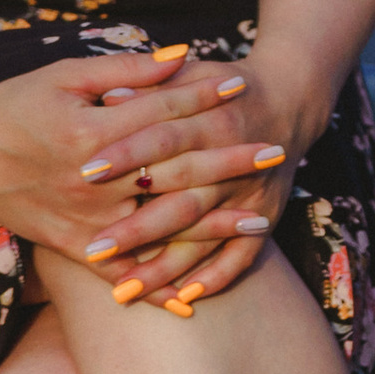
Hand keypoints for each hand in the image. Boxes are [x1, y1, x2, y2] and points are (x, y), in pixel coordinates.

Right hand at [0, 46, 296, 303]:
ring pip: (158, 227)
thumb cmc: (16, 103)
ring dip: (212, 227)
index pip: (162, 113)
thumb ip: (127, 72)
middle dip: (228, 162)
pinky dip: (158, 288)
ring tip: (259, 220)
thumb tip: (182, 58)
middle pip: (173, 171)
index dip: (205, 98)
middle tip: (276, 153)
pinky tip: (196, 298)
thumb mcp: (66, 75)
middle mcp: (91, 181)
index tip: (246, 88)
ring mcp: (84, 220)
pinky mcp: (72, 247)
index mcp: (90, 132)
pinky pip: (122, 274)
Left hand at [79, 41, 322, 310]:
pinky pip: (243, 256)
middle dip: (137, 228)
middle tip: (94, 250)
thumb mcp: (188, 74)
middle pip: (181, 199)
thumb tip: (107, 98)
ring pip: (205, 237)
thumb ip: (150, 87)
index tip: (86, 172)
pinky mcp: (266, 217)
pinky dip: (216, 277)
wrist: (288, 99)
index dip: (127, 154)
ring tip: (124, 291)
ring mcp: (251, 195)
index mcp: (213, 120)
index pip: (164, 140)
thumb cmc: (220, 87)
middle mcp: (235, 162)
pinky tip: (182, 298)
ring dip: (166, 267)